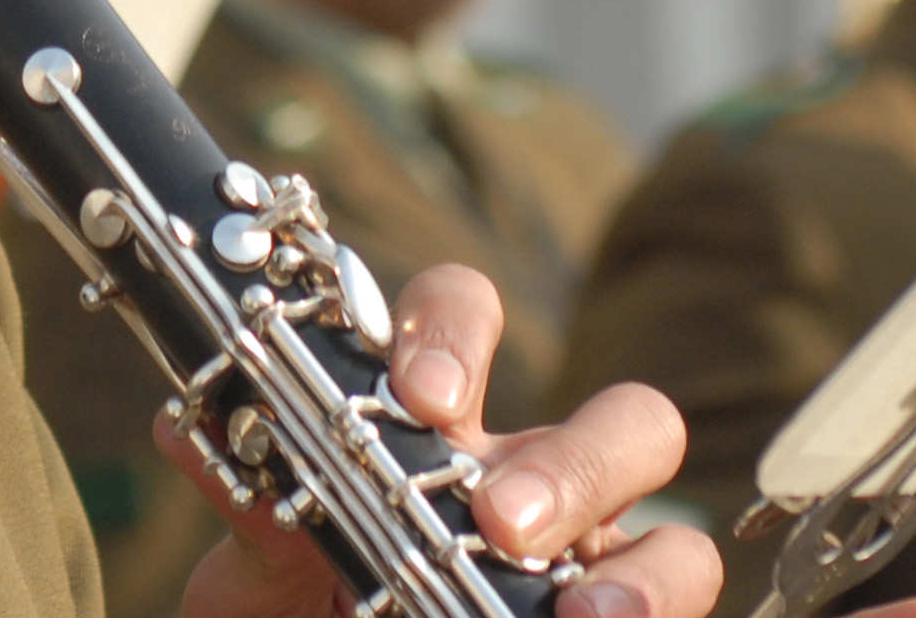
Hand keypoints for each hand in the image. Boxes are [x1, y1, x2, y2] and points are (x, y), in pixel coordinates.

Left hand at [168, 264, 915, 617]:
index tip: (421, 396)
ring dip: (652, 570)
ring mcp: (600, 578)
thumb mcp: (249, 585)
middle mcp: (532, 493)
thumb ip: (258, 527)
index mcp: (434, 444)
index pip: (463, 331)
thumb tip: (234, 467)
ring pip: (681, 539)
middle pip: (613, 426)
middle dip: (573, 462)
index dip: (453, 339)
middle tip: (502, 520)